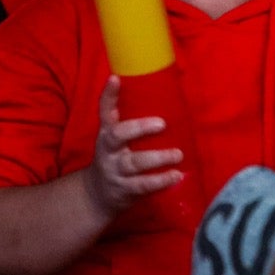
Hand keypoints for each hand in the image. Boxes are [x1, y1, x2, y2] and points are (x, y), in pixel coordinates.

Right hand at [83, 76, 183, 218]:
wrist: (96, 195)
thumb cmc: (115, 158)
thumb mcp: (116, 139)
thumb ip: (131, 121)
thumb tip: (166, 97)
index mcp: (106, 133)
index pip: (104, 110)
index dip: (108, 95)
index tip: (115, 79)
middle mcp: (107, 150)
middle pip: (117, 135)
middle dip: (139, 128)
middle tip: (162, 123)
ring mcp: (115, 170)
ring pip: (134, 163)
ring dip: (157, 158)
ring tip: (177, 154)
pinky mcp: (125, 189)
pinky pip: (142, 185)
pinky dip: (160, 181)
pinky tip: (176, 176)